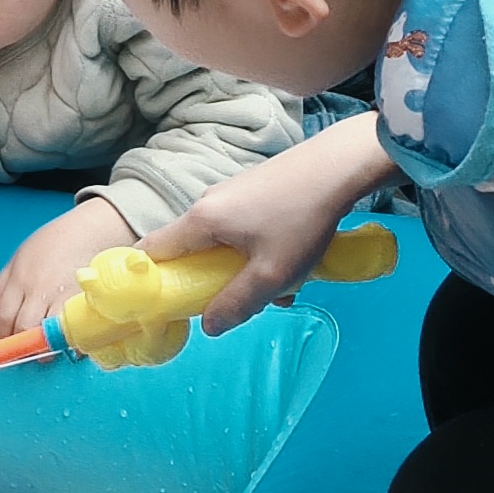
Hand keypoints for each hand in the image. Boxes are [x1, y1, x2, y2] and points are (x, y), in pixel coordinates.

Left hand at [0, 196, 138, 339]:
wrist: (89, 230)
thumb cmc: (53, 243)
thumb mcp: (20, 257)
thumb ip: (3, 285)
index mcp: (20, 278)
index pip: (3, 315)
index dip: (1, 335)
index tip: (4, 345)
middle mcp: (39, 288)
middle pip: (23, 327)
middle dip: (22, 346)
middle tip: (25, 353)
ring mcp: (62, 295)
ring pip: (48, 332)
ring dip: (46, 347)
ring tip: (47, 352)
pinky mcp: (84, 300)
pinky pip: (76, 329)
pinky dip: (71, 341)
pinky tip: (69, 343)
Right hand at [137, 112, 397, 336]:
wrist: (340, 166)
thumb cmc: (302, 221)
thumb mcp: (271, 274)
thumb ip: (237, 303)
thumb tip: (208, 326)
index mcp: (202, 219)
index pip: (154, 250)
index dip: (152, 280)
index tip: (163, 306)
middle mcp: (209, 201)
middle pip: (193, 249)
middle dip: (213, 281)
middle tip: (240, 301)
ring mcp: (232, 191)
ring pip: (224, 242)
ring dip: (245, 268)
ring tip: (284, 285)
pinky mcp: (254, 188)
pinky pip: (243, 229)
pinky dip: (260, 250)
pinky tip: (295, 261)